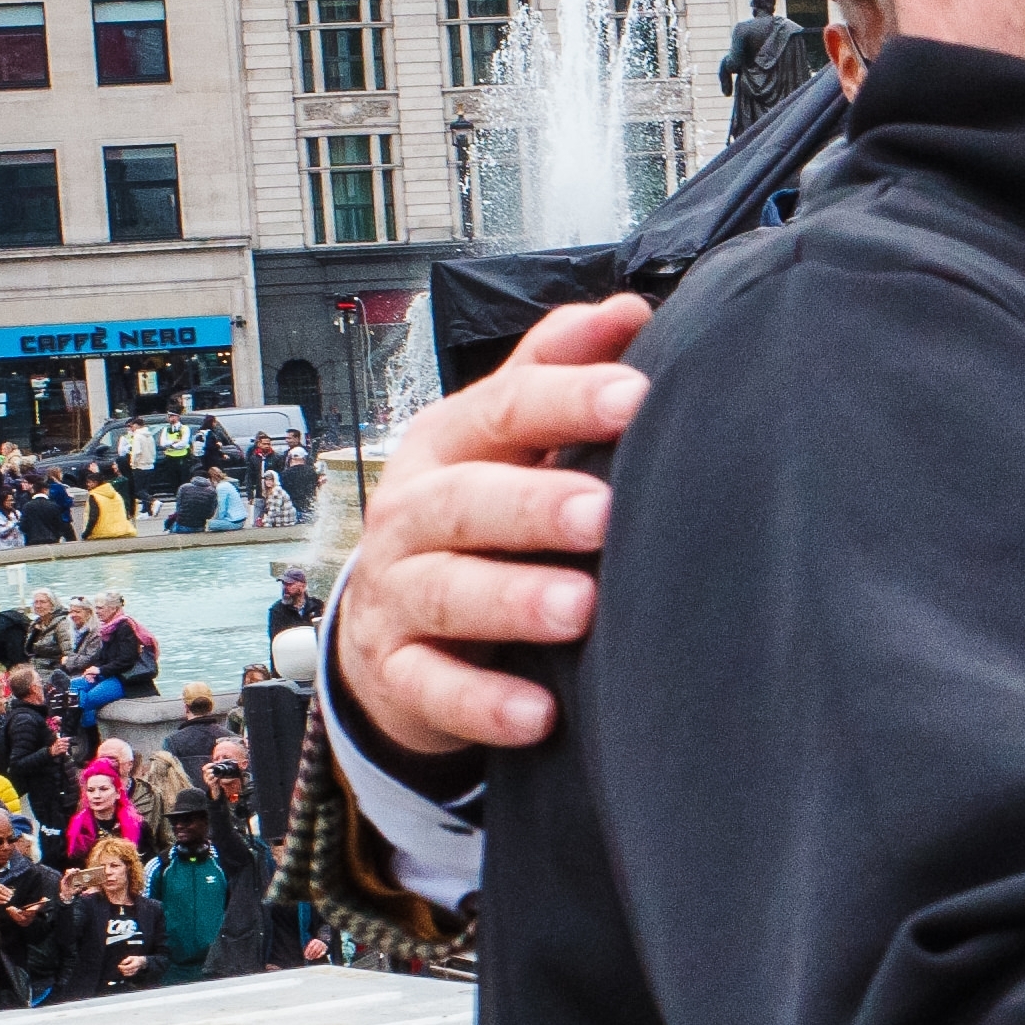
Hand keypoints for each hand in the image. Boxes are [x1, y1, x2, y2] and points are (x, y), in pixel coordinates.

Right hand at [338, 294, 649, 768]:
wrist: (388, 627)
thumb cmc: (470, 520)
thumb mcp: (498, 444)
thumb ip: (552, 375)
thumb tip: (627, 310)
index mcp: (446, 447)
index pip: (500, 409)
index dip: (564, 400)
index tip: (636, 395)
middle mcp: (412, 515)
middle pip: (465, 502)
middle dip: (533, 505)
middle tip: (605, 513)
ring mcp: (396, 596)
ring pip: (446, 593)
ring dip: (512, 600)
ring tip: (580, 610)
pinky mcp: (398, 674)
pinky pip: (434, 689)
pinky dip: (482, 703)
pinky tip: (539, 714)